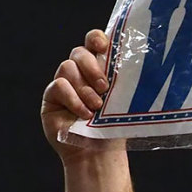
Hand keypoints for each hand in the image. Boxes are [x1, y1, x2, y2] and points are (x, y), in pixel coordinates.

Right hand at [41, 29, 112, 162]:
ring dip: (84, 88)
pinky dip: (73, 99)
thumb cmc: (114, 126)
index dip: (96, 39)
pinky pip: (58, 86)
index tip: (104, 46)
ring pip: (67, 68)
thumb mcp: (124, 101)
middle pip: (79, 52)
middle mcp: (79, 73)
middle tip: (105, 88)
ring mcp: (64, 83)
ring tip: (96, 107)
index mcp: (99, 69)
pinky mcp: (51, 97)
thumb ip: (124, 81)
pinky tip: (84, 113)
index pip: (93, 42)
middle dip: (92, 67)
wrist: (99, 152)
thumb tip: (140, 62)